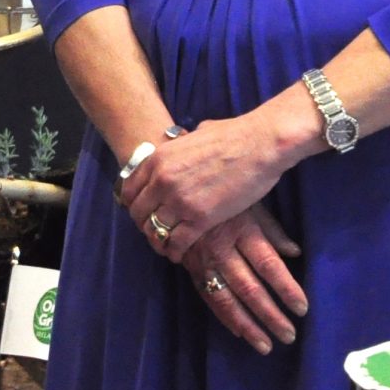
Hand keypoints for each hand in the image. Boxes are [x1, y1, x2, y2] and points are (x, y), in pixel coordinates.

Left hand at [120, 114, 291, 263]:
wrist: (260, 144)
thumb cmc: (234, 136)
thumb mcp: (193, 135)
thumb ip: (180, 146)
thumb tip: (180, 142)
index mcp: (157, 159)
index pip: (129, 190)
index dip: (133, 205)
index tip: (142, 213)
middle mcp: (162, 180)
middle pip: (138, 212)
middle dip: (144, 224)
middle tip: (153, 232)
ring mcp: (179, 200)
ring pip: (155, 230)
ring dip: (158, 240)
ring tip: (164, 247)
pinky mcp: (200, 218)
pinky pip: (177, 242)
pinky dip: (174, 251)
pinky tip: (178, 254)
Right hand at [180, 203, 306, 354]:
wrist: (175, 192)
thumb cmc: (222, 197)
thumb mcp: (250, 204)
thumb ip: (272, 230)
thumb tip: (295, 253)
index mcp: (242, 230)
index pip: (268, 265)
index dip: (285, 288)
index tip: (302, 308)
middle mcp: (222, 249)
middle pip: (249, 288)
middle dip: (270, 314)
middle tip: (288, 335)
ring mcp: (203, 261)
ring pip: (226, 299)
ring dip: (247, 325)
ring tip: (265, 345)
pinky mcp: (190, 268)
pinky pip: (207, 297)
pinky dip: (223, 316)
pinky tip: (238, 332)